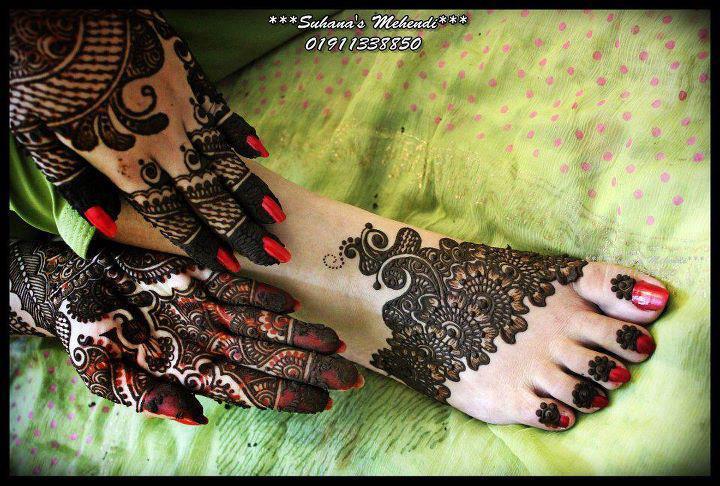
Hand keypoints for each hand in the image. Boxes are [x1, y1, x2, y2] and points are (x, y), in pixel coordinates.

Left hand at [9, 9, 288, 272]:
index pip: (174, 218)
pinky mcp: (190, 76)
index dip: (204, 245)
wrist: (55, 13)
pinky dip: (243, 133)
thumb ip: (75, 185)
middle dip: (244, 230)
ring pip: (227, 161)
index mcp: (126, 166)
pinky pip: (225, 112)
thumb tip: (104, 228)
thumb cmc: (36, 77)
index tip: (231, 266)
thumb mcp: (37, 137)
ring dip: (253, 191)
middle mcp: (163, 146)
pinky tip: (260, 152)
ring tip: (277, 214)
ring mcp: (182, 111)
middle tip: (276, 253)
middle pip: (211, 198)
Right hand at [9, 240, 361, 424]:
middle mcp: (206, 340)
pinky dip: (260, 296)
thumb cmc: (83, 330)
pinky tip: (290, 305)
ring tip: (334, 342)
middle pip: (266, 358)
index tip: (321, 403)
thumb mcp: (102, 371)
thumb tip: (195, 418)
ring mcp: (205, 307)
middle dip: (309, 368)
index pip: (247, 388)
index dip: (284, 396)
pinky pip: (234, 288)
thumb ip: (144, 397)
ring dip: (298, 334)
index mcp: (188, 369)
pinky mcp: (197, 275)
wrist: (65, 283)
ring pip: (261, 324)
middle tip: (351, 377)